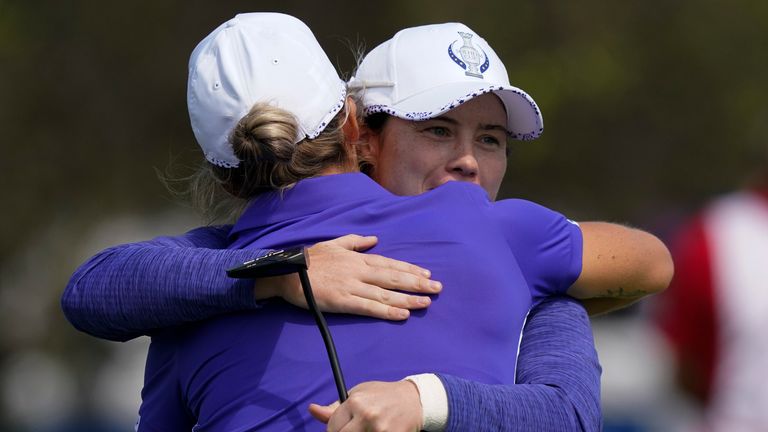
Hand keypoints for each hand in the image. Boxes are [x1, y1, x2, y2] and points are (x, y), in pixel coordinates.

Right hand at [256, 235, 440, 319]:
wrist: (286, 272)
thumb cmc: (310, 259)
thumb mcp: (334, 243)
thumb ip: (356, 241)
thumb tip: (374, 239)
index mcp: (357, 258)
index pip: (390, 264)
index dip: (409, 270)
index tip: (427, 275)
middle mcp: (359, 271)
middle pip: (393, 278)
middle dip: (417, 284)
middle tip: (438, 289)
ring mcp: (352, 287)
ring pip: (385, 294)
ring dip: (408, 299)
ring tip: (426, 303)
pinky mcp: (342, 302)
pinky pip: (369, 308)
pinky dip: (387, 312)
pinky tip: (403, 315)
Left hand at [309, 380, 422, 431]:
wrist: (414, 401)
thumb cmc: (383, 396)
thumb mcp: (358, 394)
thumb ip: (335, 408)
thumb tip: (312, 410)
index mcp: (356, 402)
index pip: (332, 428)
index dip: (334, 430)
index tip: (342, 427)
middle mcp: (367, 416)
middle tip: (354, 429)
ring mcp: (379, 430)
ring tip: (367, 428)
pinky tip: (378, 430)